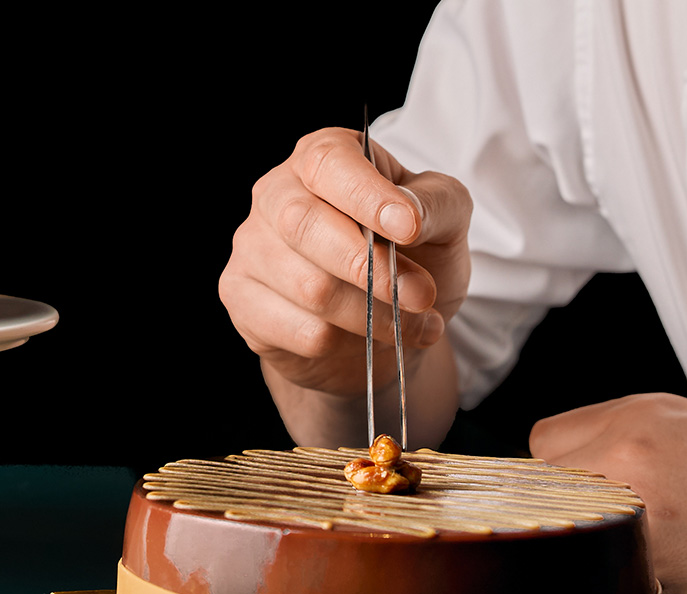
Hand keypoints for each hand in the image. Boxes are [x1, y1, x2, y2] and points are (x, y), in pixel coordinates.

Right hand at [220, 128, 471, 445]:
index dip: (367, 196)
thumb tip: (407, 216)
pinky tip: (366, 340)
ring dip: (370, 315)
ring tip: (409, 324)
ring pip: (306, 286)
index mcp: (322, 158)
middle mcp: (276, 194)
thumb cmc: (412, 258)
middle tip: (421, 295)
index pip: (328, 163)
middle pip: (302, 223)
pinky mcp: (241, 298)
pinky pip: (294, 328)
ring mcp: (252, 247)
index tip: (409, 229)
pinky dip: (343, 342)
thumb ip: (436, 205)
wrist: (383, 329)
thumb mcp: (445, 221)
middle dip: (370, 268)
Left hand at [532, 393, 686, 593]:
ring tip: (647, 557)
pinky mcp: (651, 544)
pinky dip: (618, 581)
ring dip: (586, 545)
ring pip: (560, 524)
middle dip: (563, 509)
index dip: (560, 479)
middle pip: (538, 479)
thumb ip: (637, 448)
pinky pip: (598, 568)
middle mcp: (629, 439)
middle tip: (612, 535)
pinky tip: (666, 580)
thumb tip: (583, 479)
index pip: (546, 441)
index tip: (585, 503)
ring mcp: (635, 490)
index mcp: (642, 410)